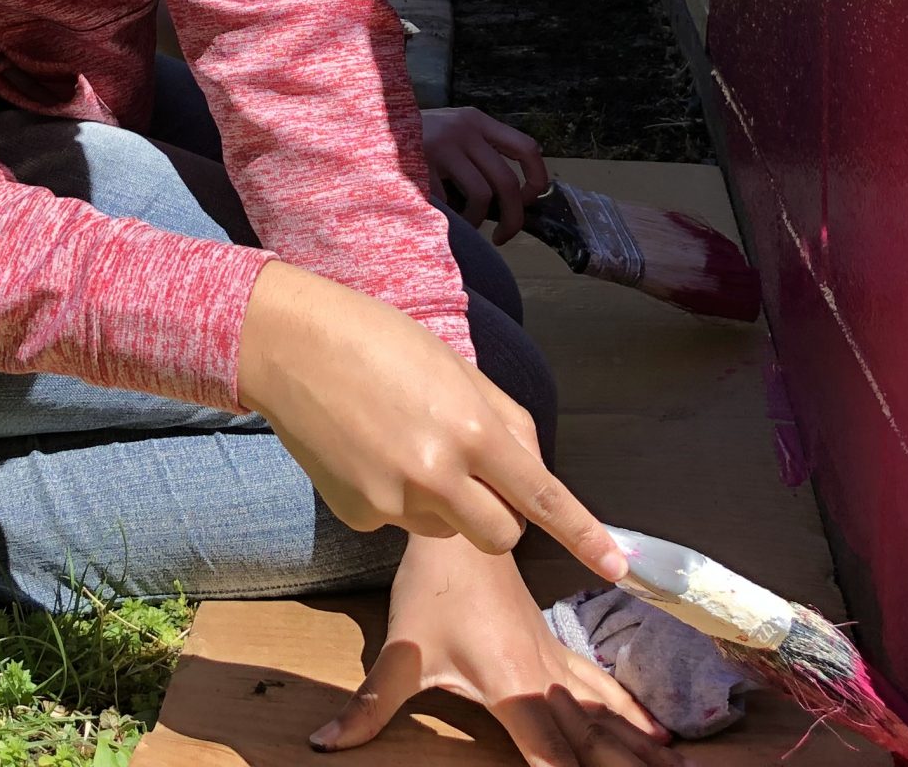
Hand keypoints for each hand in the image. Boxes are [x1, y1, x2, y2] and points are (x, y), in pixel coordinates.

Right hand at [235, 264, 625, 581]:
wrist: (289, 345)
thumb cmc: (380, 341)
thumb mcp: (457, 368)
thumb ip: (504, 422)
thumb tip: (530, 472)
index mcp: (470, 429)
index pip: (541, 497)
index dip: (584, 535)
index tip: (618, 568)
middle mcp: (436, 474)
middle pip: (501, 536)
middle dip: (501, 517)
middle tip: (476, 475)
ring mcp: (393, 501)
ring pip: (449, 530)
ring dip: (445, 503)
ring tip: (405, 443)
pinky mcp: (358, 516)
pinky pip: (400, 522)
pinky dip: (395, 498)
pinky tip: (368, 453)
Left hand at [314, 536, 685, 766]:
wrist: (457, 527)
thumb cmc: (430, 589)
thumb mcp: (399, 652)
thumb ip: (369, 707)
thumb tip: (325, 744)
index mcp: (511, 684)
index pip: (550, 753)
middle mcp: (542, 675)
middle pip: (592, 737)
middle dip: (625, 766)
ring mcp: (553, 660)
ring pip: (605, 711)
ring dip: (638, 743)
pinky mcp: (554, 647)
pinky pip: (602, 685)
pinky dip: (631, 711)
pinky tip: (659, 730)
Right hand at [423, 107, 550, 242]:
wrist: (370, 125)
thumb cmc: (416, 138)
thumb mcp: (451, 130)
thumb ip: (479, 150)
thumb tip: (515, 195)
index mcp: (477, 121)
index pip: (527, 147)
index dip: (537, 180)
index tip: (527, 202)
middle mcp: (463, 129)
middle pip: (506, 181)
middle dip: (513, 217)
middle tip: (503, 236)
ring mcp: (441, 145)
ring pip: (482, 195)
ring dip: (478, 220)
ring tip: (468, 224)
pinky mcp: (421, 163)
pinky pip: (449, 202)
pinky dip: (451, 216)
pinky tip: (442, 214)